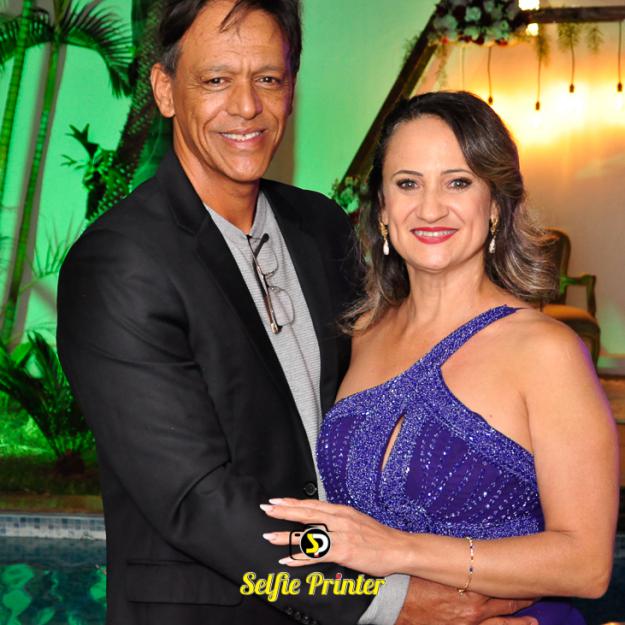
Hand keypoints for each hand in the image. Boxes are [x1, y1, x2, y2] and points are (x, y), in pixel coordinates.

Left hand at [261, 497, 405, 576]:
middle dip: (284, 511)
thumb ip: (337, 519)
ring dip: (286, 536)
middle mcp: (339, 519)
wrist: (398, 548)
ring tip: (269, 536)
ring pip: (308, 534)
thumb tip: (320, 520)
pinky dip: (301, 558)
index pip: (312, 504)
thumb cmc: (378, 537)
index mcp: (342, 511)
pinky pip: (317, 554)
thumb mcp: (356, 521)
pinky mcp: (343, 551)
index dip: (293, 502)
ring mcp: (341, 535)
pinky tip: (288, 560)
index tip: (276, 500)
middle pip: (306, 513)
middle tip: (266, 509)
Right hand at [395, 576, 536, 624]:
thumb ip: (457, 566)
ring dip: (519, 624)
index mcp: (470, 588)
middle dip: (523, 600)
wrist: (392, 600)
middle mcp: (475, 610)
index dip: (518, 582)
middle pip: (507, 606)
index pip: (505, 586)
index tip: (529, 576)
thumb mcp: (437, 566)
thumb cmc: (412, 579)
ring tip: (533, 622)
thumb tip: (467, 559)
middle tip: (538, 593)